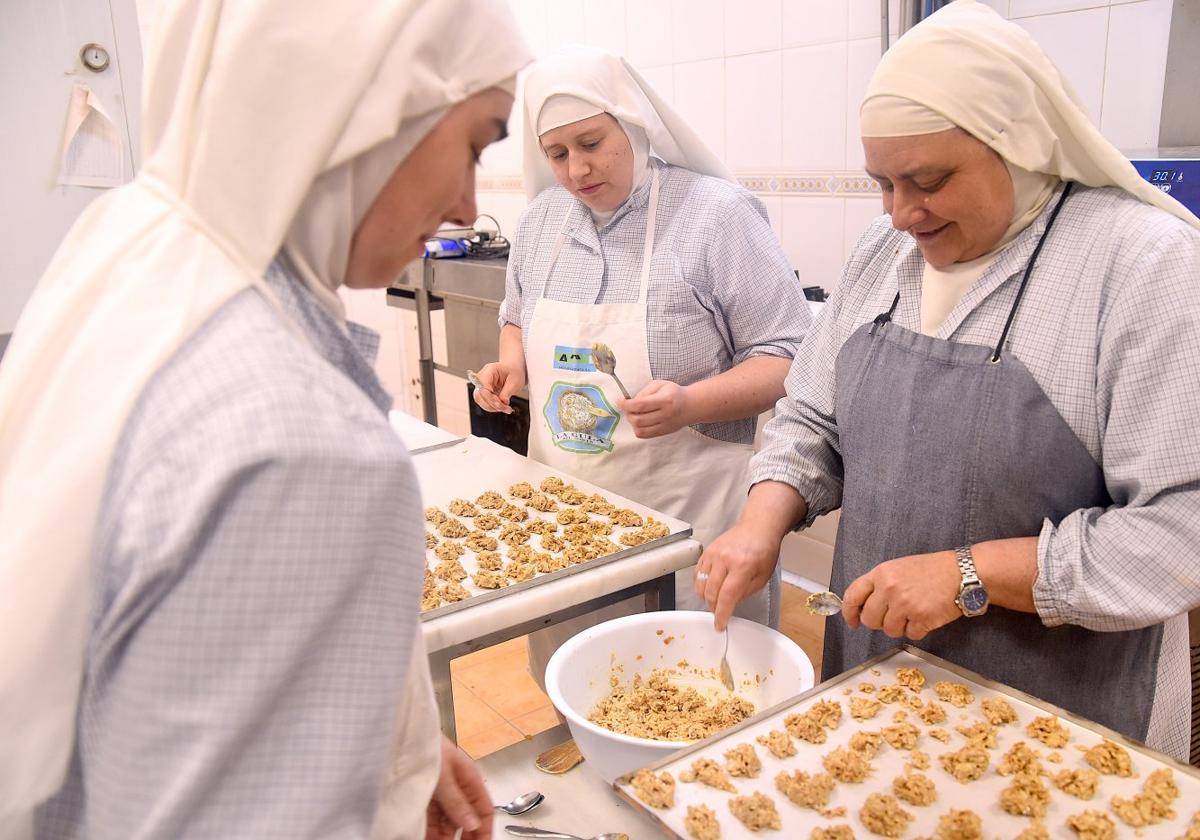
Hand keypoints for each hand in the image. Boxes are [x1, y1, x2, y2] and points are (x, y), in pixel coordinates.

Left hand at [425, 736, 492, 839]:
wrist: (402, 734)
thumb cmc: (428, 746)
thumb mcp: (443, 775)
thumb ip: (456, 801)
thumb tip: (473, 824)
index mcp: (469, 779)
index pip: (484, 810)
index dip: (485, 830)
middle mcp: (457, 788)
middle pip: (466, 819)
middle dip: (465, 837)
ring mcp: (441, 793)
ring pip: (447, 822)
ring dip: (443, 836)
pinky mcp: (424, 796)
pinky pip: (430, 819)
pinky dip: (429, 831)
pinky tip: (424, 837)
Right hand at [471, 362, 523, 414]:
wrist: (513, 370)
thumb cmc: (514, 372)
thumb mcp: (515, 381)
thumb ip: (507, 392)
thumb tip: (502, 402)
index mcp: (489, 370)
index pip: (484, 387)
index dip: (491, 398)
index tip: (502, 405)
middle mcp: (482, 377)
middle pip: (479, 395)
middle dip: (492, 405)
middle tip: (505, 408)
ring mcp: (481, 385)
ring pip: (480, 400)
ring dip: (492, 407)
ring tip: (505, 408)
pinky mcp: (483, 392)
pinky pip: (484, 402)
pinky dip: (492, 406)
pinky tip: (502, 407)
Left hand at [617, 380, 691, 438]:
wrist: (691, 405)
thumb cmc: (673, 393)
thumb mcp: (660, 384)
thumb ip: (644, 392)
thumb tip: (631, 402)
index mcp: (664, 400)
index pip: (641, 405)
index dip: (626, 405)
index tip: (619, 401)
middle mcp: (665, 415)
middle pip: (638, 419)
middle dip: (628, 413)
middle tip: (627, 407)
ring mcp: (664, 426)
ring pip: (640, 430)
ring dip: (632, 422)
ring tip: (633, 414)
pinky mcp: (663, 432)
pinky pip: (645, 435)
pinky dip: (637, 429)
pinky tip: (639, 421)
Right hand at [696, 523, 781, 630]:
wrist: (757, 528)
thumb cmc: (763, 551)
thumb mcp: (762, 577)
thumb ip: (745, 593)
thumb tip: (729, 606)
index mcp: (742, 566)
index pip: (727, 596)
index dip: (721, 614)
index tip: (720, 625)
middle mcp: (725, 559)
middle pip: (710, 592)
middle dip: (714, 607)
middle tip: (719, 612)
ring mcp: (713, 554)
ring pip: (700, 584)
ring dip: (706, 597)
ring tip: (715, 598)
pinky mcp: (706, 551)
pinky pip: (697, 573)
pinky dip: (701, 584)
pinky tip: (710, 586)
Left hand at [842, 550, 962, 639]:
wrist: (964, 573)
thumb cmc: (933, 570)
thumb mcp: (899, 568)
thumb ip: (880, 584)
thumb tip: (864, 606)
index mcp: (881, 573)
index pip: (852, 595)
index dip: (849, 612)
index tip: (852, 621)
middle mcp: (889, 588)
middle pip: (869, 619)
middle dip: (879, 622)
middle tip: (893, 616)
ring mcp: (904, 604)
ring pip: (888, 630)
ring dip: (900, 627)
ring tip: (913, 613)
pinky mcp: (921, 618)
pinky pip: (910, 635)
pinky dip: (918, 630)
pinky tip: (926, 616)